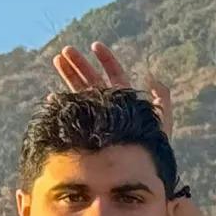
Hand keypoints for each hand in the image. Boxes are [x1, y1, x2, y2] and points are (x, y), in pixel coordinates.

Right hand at [54, 40, 173, 136]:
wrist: (139, 170)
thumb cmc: (154, 148)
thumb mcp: (161, 121)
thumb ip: (161, 100)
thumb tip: (153, 77)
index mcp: (126, 100)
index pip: (115, 75)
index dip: (106, 59)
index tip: (95, 45)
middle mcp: (109, 106)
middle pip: (92, 80)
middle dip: (80, 64)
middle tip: (66, 50)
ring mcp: (96, 116)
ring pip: (80, 92)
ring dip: (69, 75)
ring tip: (57, 60)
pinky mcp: (86, 129)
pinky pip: (73, 113)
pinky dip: (63, 104)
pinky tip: (54, 97)